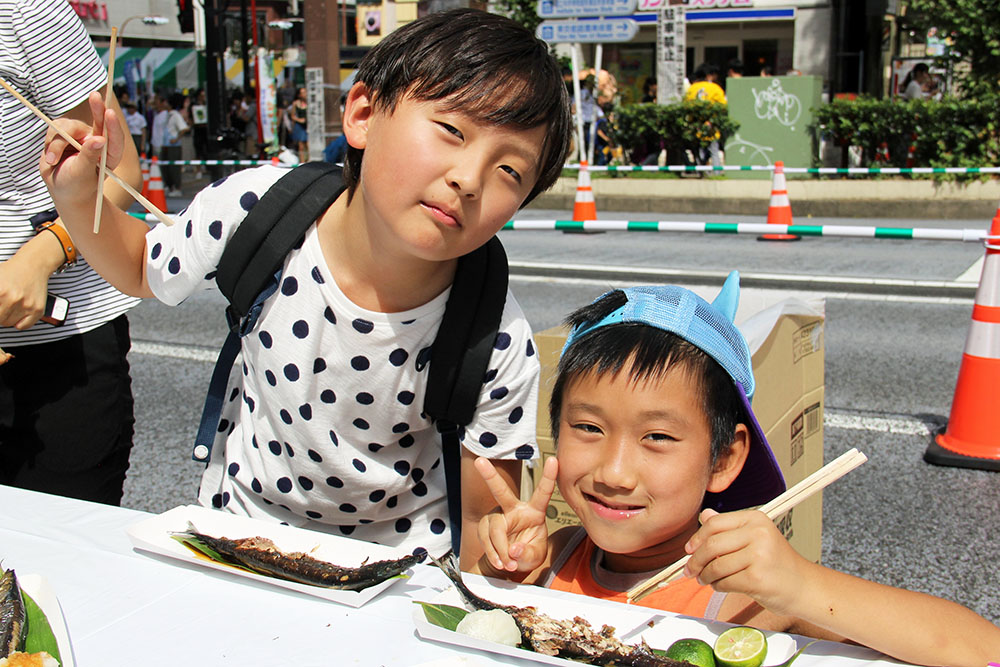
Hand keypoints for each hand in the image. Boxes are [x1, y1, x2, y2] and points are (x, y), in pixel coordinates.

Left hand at [0, 251, 49, 328]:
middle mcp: (14, 299)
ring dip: (7, 317)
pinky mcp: (37, 309)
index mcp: (1, 292)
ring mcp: (27, 305)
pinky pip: (24, 326)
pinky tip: (18, 312)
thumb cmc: (13, 271)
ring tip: (9, 306)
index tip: (0, 304)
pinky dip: (20, 322)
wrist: (34, 265)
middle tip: (2, 305)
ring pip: (9, 323)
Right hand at [40, 91, 124, 207]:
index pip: (114, 138)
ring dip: (57, 142)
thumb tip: (98, 139)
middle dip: (97, 108)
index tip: (109, 113)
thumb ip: (89, 156)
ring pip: (67, 126)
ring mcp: (81, 136)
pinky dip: (50, 142)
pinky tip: (50, 157)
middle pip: (99, 120)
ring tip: (53, 160)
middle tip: (94, 96)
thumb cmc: (76, 186)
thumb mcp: (82, 173)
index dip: (112, 125)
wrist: (60, 189)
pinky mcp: (65, 134)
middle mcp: (97, 142)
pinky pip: (55, 129)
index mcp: (109, 154)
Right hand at [475, 456, 556, 573]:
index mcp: (533, 511)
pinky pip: (486, 539)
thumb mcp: (536, 557)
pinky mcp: (485, 526)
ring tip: (508, 564)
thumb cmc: (527, 554)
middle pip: (501, 491)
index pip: (542, 493)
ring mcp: (497, 516)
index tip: (553, 459)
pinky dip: (493, 554)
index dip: (548, 477)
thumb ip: (528, 554)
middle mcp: (513, 509)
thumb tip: (514, 549)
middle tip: (479, 461)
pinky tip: (500, 562)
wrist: (509, 564)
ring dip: (500, 550)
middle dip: (490, 475)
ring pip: (495, 529)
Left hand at [683, 508, 807, 615]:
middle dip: (695, 560)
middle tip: (689, 570)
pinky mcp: (757, 578)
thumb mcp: (756, 538)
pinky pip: (725, 582)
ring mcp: (759, 555)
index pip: (714, 524)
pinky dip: (717, 586)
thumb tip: (704, 514)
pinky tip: (720, 586)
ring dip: (706, 576)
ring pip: (716, 566)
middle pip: (712, 545)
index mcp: (755, 519)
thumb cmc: (777, 563)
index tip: (688, 549)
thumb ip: (729, 528)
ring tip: (705, 580)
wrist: (805, 587)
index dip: (697, 538)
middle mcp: (758, 533)